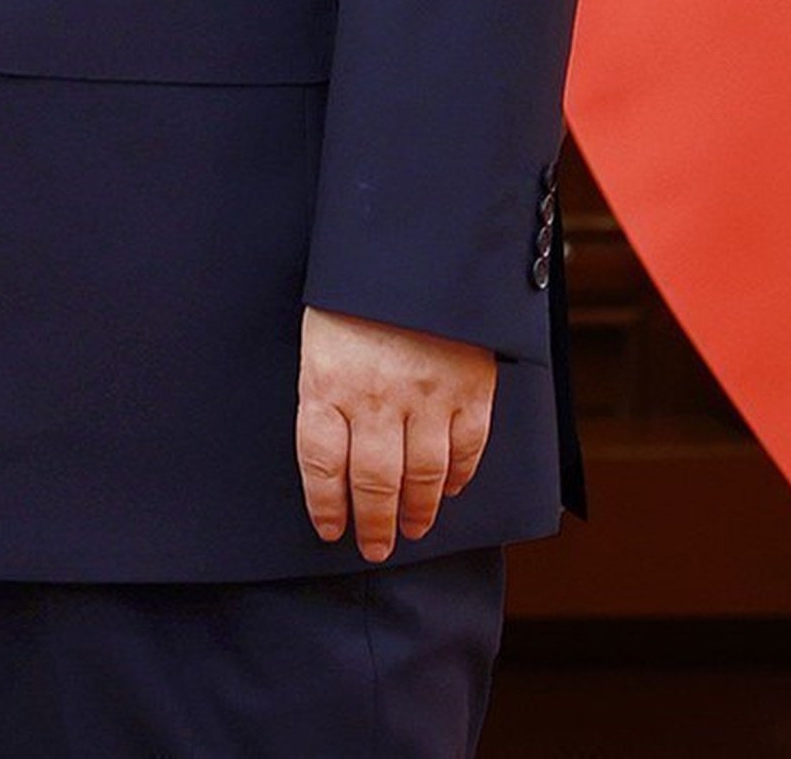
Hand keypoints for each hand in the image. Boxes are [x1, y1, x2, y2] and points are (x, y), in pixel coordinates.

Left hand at [296, 306, 496, 561]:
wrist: (419, 243)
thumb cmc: (356, 287)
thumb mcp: (319, 329)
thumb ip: (324, 385)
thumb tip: (329, 446)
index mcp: (327, 379)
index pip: (320, 463)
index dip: (325, 504)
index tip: (330, 530)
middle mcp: (375, 397)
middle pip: (373, 481)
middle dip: (373, 523)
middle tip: (374, 548)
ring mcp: (427, 396)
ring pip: (423, 475)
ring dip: (417, 511)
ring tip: (412, 530)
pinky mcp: (471, 388)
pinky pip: (467, 448)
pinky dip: (460, 476)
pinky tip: (451, 490)